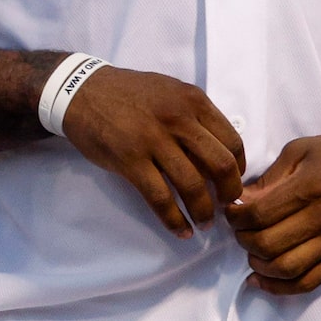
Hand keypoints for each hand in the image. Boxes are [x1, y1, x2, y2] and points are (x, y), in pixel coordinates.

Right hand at [59, 66, 245, 238]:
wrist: (81, 90)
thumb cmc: (128, 93)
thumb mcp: (169, 91)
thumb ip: (195, 116)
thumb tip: (220, 154)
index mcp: (192, 100)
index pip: (232, 141)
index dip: (239, 169)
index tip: (231, 183)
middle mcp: (177, 118)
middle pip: (221, 165)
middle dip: (229, 194)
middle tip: (225, 207)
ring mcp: (153, 140)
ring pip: (193, 186)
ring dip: (203, 212)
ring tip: (203, 223)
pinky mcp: (130, 160)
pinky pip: (160, 198)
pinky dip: (174, 220)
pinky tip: (180, 230)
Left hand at [227, 126, 320, 295]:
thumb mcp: (300, 149)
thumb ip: (270, 178)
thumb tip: (241, 200)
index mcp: (309, 186)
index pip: (259, 214)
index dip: (236, 217)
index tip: (230, 211)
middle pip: (269, 244)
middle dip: (243, 240)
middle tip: (238, 230)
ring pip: (287, 268)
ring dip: (258, 265)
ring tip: (250, 251)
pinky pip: (311, 281)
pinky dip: (282, 287)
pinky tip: (261, 280)